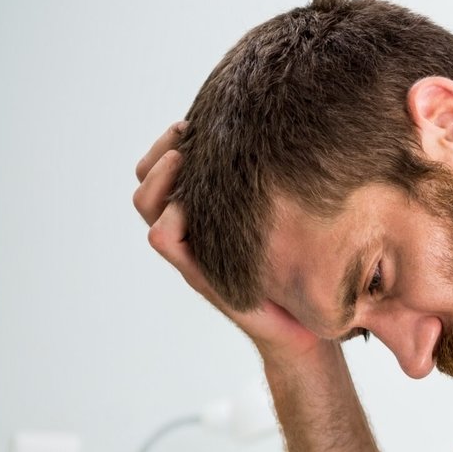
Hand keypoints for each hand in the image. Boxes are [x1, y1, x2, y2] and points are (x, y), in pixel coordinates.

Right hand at [132, 121, 328, 364]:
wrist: (304, 330)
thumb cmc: (301, 272)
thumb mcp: (287, 223)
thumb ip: (275, 191)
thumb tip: (293, 139)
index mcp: (206, 216)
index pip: (165, 170)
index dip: (169, 142)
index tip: (194, 120)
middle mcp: (192, 232)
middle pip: (148, 182)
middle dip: (161, 150)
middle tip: (188, 129)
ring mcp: (192, 253)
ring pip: (148, 206)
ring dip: (160, 177)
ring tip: (184, 157)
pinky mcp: (201, 274)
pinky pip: (165, 238)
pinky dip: (171, 216)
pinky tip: (193, 202)